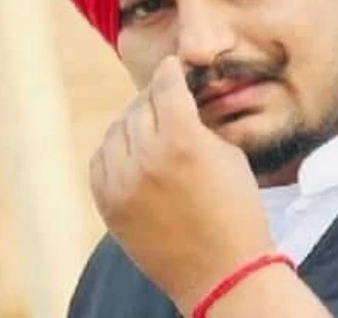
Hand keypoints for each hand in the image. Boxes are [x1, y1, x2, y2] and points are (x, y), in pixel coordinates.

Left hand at [89, 56, 274, 313]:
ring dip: (132, 121)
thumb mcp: (227, 154)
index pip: (166, 85)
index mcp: (182, 139)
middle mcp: (146, 157)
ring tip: (147, 122)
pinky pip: (100, 161)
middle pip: (139, 106)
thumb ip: (197, 122)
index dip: (171, 71)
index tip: (173, 66)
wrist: (222, 272)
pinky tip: (130, 149)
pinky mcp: (109, 206)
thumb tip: (177, 98)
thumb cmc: (237, 210)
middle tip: (164, 96)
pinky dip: (114, 149)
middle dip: (154, 97)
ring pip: (116, 131)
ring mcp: (122, 183)